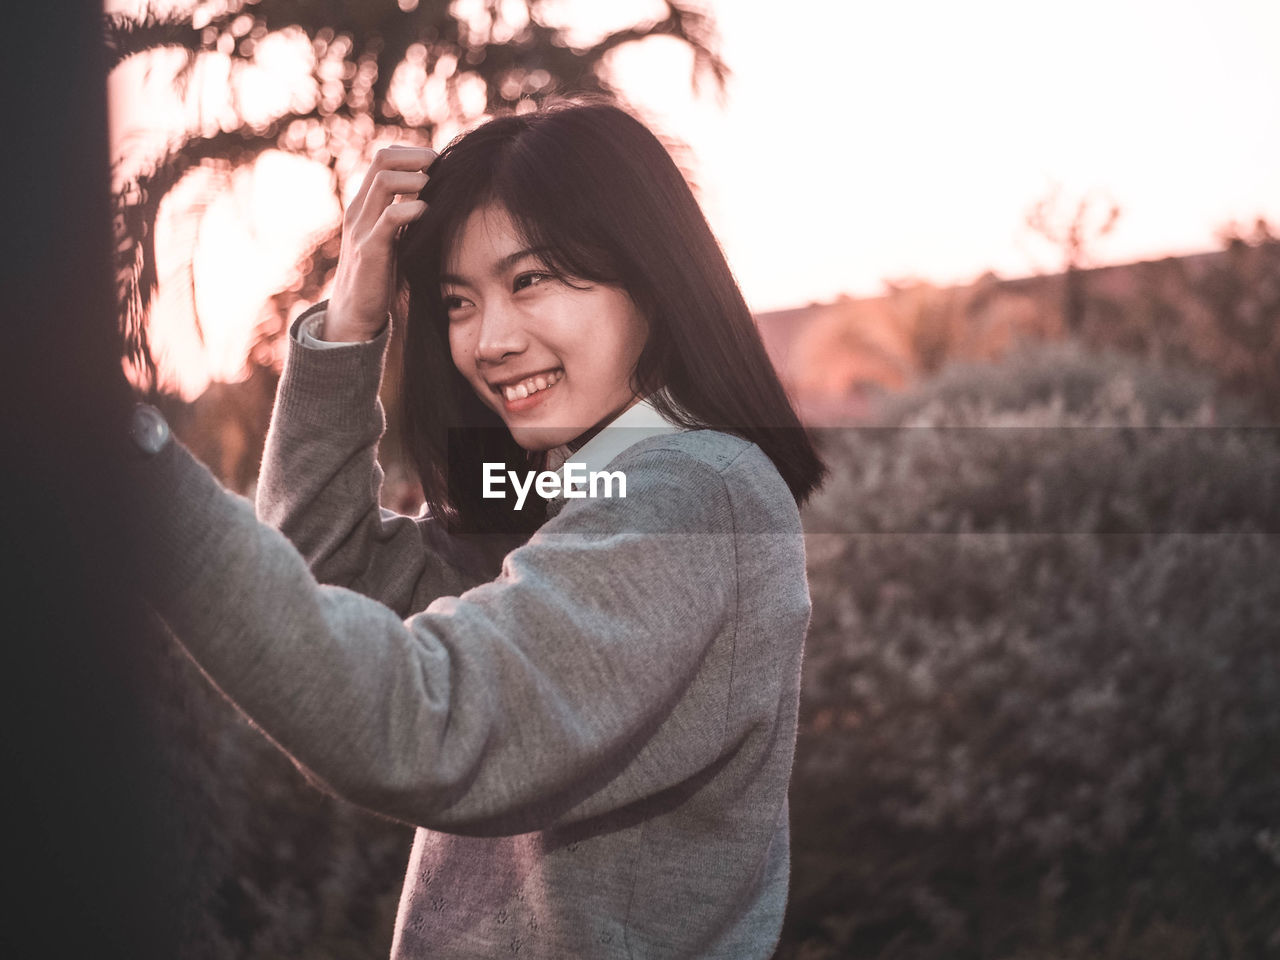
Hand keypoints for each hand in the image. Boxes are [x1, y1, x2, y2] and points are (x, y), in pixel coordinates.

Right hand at [324, 145, 436, 341]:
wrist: (354, 311)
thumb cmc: (379, 273)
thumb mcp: (389, 236)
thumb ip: (401, 213)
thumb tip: (433, 194)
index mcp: (363, 203)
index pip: (383, 157)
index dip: (412, 153)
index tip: (436, 165)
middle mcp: (359, 210)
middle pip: (383, 159)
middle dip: (417, 157)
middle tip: (440, 171)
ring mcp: (361, 228)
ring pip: (385, 182)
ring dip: (417, 180)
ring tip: (433, 194)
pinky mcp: (370, 250)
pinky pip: (390, 217)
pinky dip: (413, 210)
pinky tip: (427, 216)